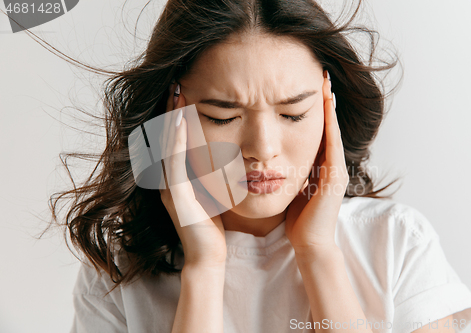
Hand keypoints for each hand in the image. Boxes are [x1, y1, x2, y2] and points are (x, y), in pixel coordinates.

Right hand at [159, 83, 226, 266]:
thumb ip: (212, 173)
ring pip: (167, 145)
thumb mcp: (212, 192)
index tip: (187, 89)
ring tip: (178, 92)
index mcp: (177, 177)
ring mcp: (169, 187)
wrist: (209, 257)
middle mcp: (168, 179)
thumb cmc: (215, 227)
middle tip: (178, 82)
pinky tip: (182, 122)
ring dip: (172, 118)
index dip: (177, 114)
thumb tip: (226, 151)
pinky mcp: (176, 196)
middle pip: (166, 136)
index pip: (175, 139)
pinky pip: (174, 163)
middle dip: (171, 109)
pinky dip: (177, 141)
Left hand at [284, 70, 348, 254]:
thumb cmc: (297, 219)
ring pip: (333, 130)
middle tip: (320, 74)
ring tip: (325, 82)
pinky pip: (334, 144)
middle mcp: (331, 163)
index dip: (312, 108)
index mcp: (318, 165)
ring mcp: (336, 169)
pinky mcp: (336, 176)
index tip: (306, 85)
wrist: (310, 243)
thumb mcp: (290, 188)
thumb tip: (267, 159)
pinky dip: (331, 124)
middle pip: (327, 125)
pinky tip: (327, 106)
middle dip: (324, 100)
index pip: (316, 130)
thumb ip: (286, 172)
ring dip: (329, 106)